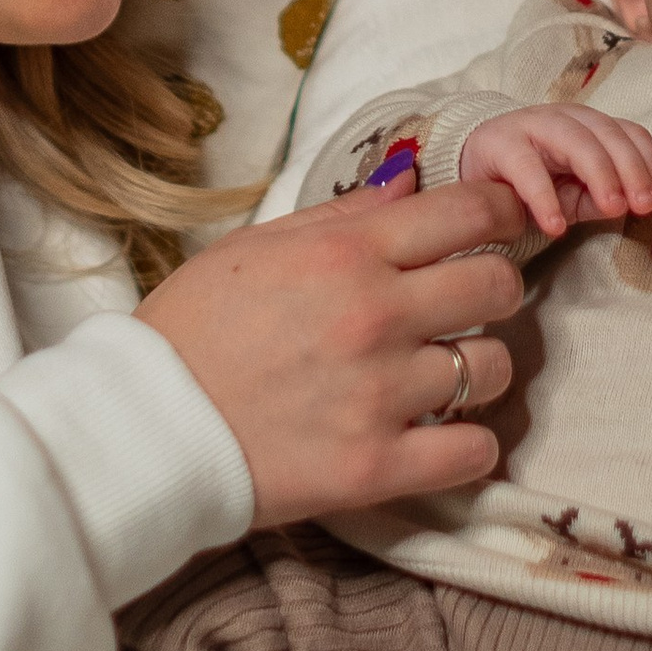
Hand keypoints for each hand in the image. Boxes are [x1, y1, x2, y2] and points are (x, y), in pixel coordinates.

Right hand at [138, 179, 527, 525]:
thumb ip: (342, 215)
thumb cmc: (192, 330)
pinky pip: (474, 453)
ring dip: (478, 369)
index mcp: (345, 253)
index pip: (469, 210)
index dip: (504, 209)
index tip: (509, 220)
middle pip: (499, 284)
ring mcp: (379, 394)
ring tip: (440, 376)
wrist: (143, 428)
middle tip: (465, 305)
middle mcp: (373, 315)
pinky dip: (468, 446)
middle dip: (493, 288)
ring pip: (494, 368)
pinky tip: (439, 436)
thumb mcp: (256, 248)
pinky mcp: (376, 467)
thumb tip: (409, 182)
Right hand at [459, 105, 651, 240]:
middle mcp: (566, 118)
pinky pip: (527, 167)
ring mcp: (532, 125)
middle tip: (643, 206)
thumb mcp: (574, 194)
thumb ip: (602, 198)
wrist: (473, 170)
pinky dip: (545, 197)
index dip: (648, 164)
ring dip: (600, 174)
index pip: (630, 133)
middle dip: (631, 169)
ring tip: (612, 210)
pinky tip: (556, 226)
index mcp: (590, 125)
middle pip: (608, 133)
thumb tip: (634, 205)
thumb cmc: (532, 182)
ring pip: (575, 139)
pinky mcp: (500, 143)